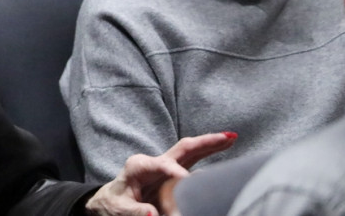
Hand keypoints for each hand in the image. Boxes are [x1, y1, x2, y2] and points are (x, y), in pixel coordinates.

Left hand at [85, 132, 237, 215]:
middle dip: (205, 142)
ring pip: (191, 152)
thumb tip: (154, 214)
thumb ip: (135, 212)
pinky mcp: (172, 174)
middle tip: (228, 136)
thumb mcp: (120, 209)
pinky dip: (208, 157)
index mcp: (139, 167)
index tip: (190, 181)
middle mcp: (154, 162)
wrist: (113, 201)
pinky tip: (224, 152)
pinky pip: (193, 164)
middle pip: (183, 148)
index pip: (162, 166)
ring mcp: (165, 166)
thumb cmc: (115, 204)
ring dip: (211, 145)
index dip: (178, 173)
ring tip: (231, 138)